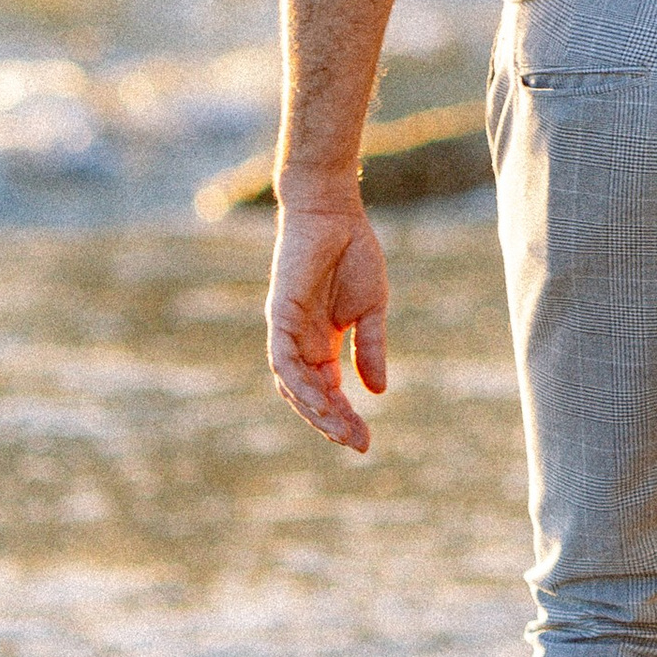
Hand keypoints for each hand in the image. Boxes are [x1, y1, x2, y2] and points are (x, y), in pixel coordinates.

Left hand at [267, 188, 389, 454]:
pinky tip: (320, 399)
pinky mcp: (279, 317)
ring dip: (315, 410)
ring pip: (292, 385)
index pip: (328, 391)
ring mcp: (288, 332)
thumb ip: (370, 348)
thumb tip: (377, 392)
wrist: (334, 213)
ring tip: (341, 429)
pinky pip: (284, 361)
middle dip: (331, 422)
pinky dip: (299, 383)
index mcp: (322, 343)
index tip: (365, 441)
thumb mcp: (371, 309)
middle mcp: (300, 344)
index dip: (344, 417)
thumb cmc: (353, 253)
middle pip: (309, 396)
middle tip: (357, 443)